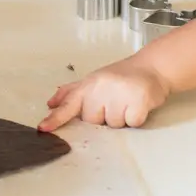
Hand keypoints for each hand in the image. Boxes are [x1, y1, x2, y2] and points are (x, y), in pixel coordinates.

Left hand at [38, 58, 171, 130]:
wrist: (152, 67)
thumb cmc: (120, 76)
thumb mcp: (92, 80)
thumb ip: (70, 93)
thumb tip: (50, 104)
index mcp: (88, 85)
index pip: (68, 104)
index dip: (55, 118)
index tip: (43, 128)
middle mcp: (101, 89)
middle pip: (92, 121)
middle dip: (102, 117)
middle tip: (113, 101)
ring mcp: (119, 95)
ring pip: (113, 125)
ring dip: (121, 118)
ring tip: (126, 101)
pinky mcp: (138, 102)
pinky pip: (132, 123)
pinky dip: (136, 118)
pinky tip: (137, 105)